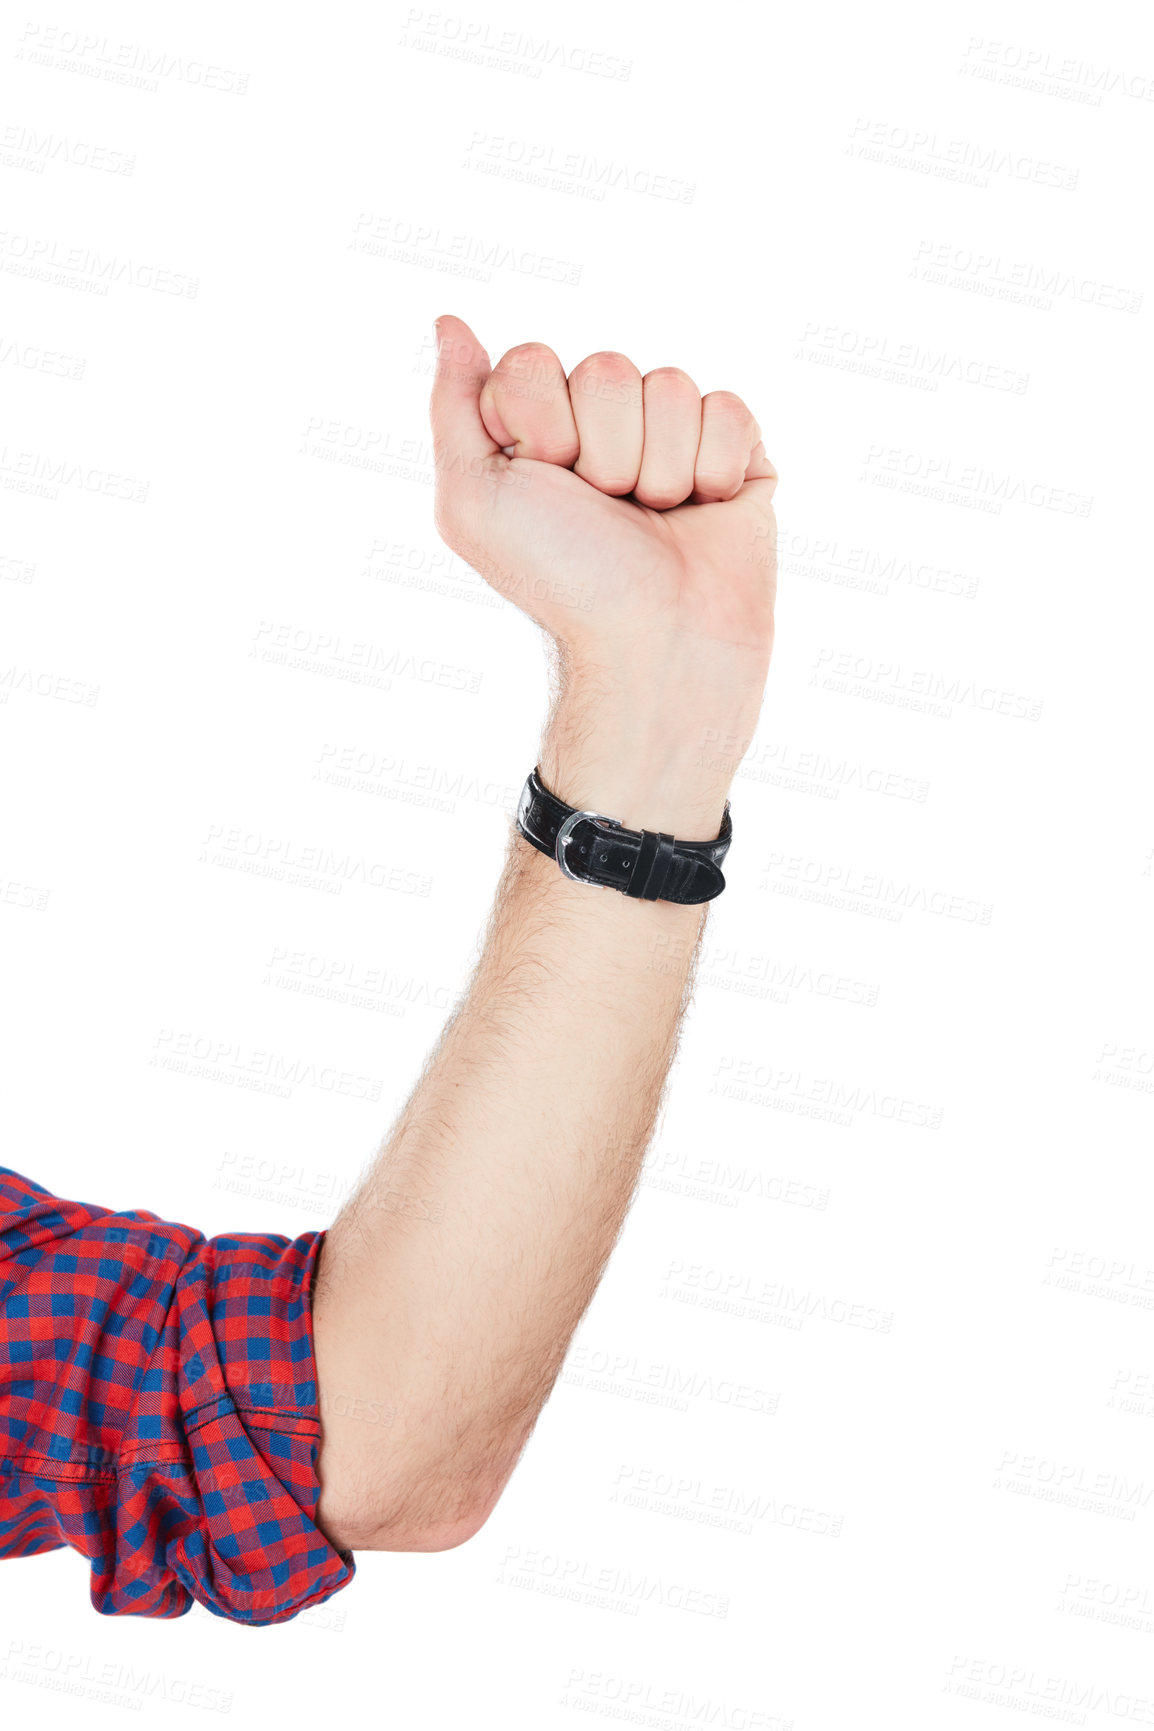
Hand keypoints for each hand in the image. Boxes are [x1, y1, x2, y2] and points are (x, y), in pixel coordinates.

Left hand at [429, 314, 778, 835]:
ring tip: (656, 520)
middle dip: (605, 450)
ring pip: (670, 384)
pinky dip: (714, 469)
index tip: (547, 485)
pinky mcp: (736, 454)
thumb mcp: (473, 500)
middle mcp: (603, 429)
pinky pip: (728, 408)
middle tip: (608, 511)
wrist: (657, 643)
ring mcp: (671, 439)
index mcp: (538, 431)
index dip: (542, 424)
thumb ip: (453, 406)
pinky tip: (703, 512)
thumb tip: (450, 324)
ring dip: (660, 467)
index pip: (533, 360)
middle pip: (606, 367)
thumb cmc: (564, 581)